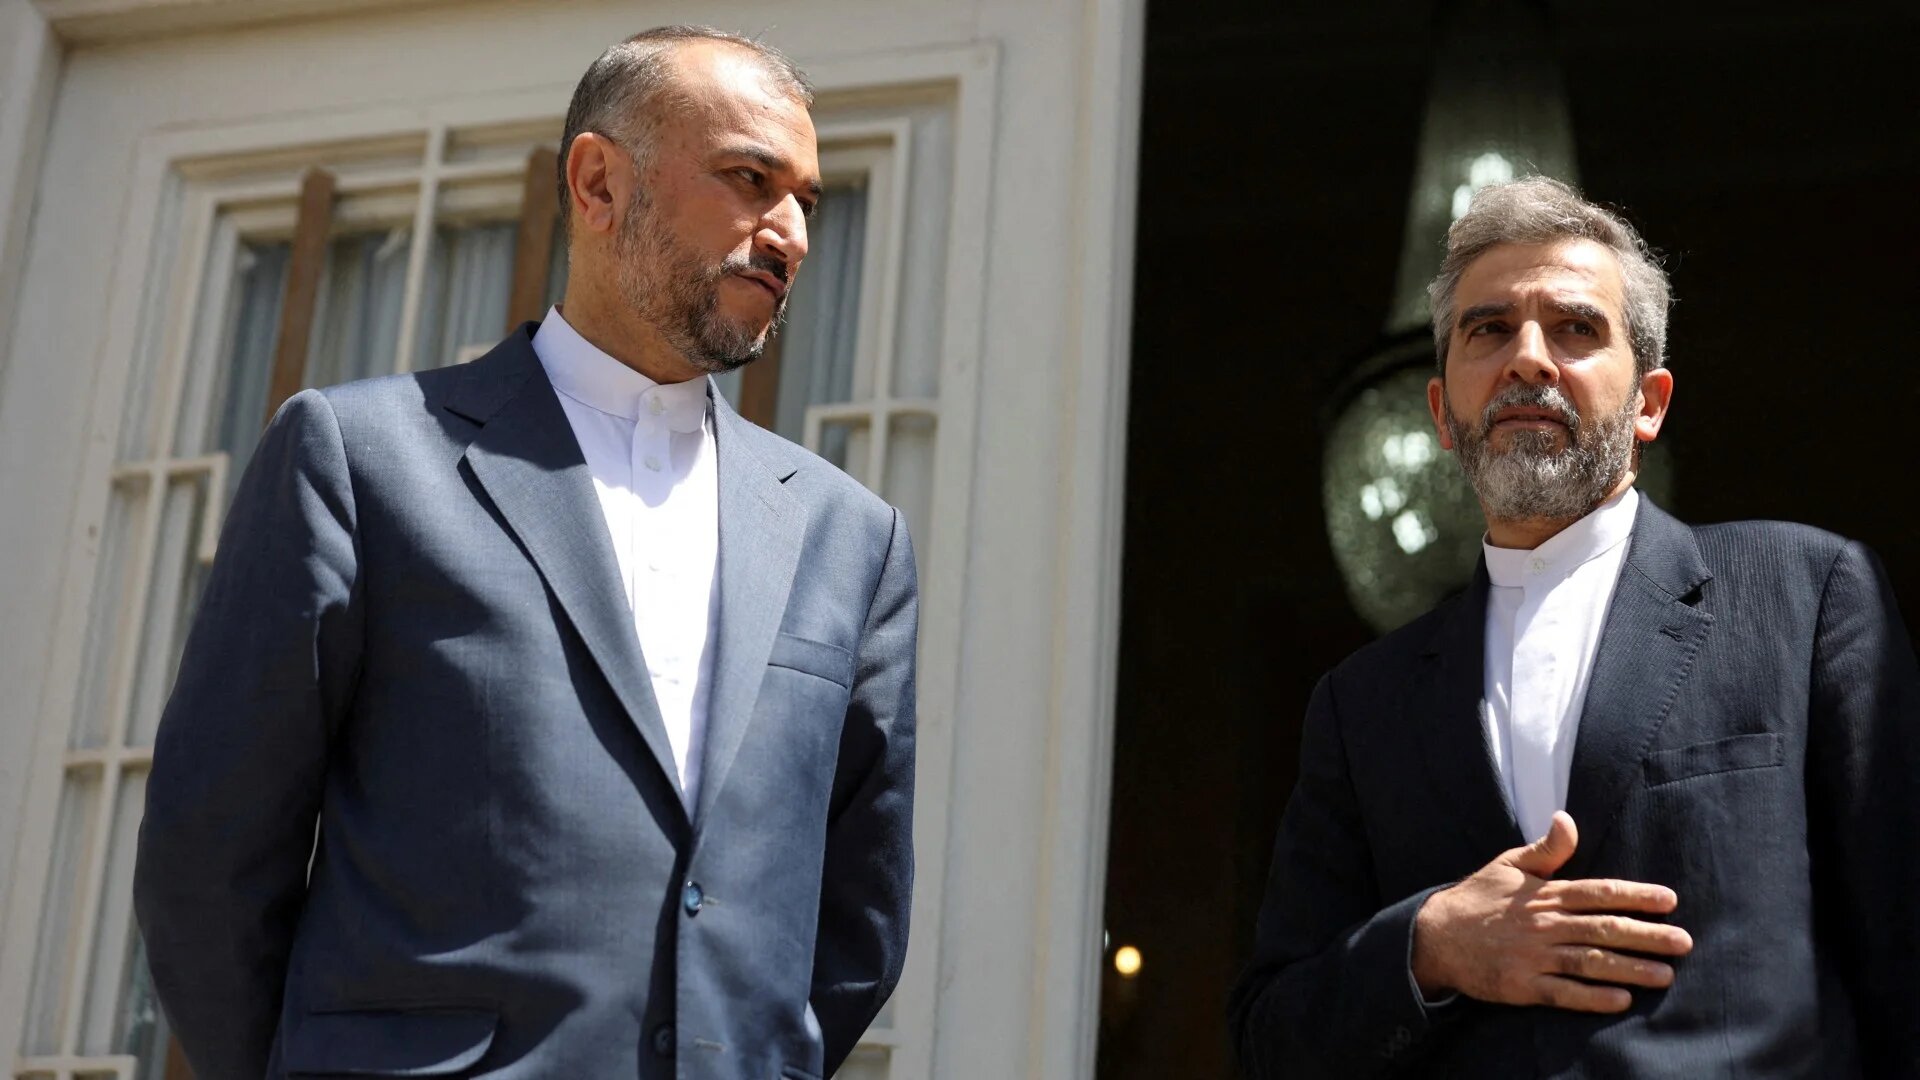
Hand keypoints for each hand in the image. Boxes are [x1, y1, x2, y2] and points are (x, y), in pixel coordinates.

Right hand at [1410, 811, 1692, 1012]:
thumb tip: (1567, 819)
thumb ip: (1545, 849)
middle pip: (1603, 928)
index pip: (1598, 892)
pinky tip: (1620, 999)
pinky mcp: (1522, 986)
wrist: (1436, 935)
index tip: (1669, 900)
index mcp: (1544, 894)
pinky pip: (1563, 993)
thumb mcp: (1507, 865)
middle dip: (1647, 935)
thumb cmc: (1478, 898)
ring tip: (1665, 975)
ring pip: (1590, 961)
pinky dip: (1593, 997)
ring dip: (1630, 968)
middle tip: (1684, 942)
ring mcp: (1533, 956)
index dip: (1635, 895)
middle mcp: (1543, 924)